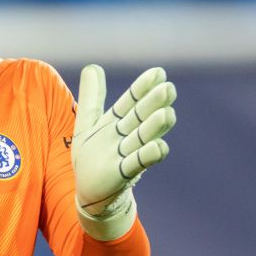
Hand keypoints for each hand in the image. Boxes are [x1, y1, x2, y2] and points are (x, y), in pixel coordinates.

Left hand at [72, 65, 175, 239]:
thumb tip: (93, 66)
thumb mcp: (86, 122)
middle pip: (141, 117)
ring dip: (154, 128)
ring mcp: (126, 154)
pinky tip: (159, 147)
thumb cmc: (91, 154)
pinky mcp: (122, 173)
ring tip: (168, 114)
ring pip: (142, 138)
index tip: (158, 72)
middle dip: (153, 104)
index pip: (131, 101)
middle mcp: (125, 135)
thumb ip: (91, 96)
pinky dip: (147, 156)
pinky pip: (136, 163)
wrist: (88, 189)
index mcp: (116, 121)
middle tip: (168, 89)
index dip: (143, 88)